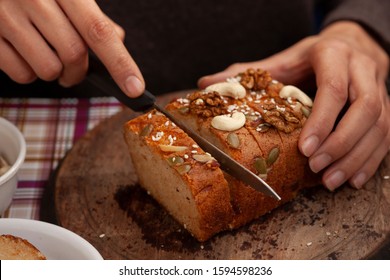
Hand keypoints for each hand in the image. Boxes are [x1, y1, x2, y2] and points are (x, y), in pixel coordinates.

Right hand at [0, 0, 143, 96]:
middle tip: (74, 69)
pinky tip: (26, 55)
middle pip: (74, 55)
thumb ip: (91, 16)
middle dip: (79, 71)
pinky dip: (30, 73)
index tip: (135, 89)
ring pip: (48, 70)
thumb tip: (118, 39)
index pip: (98, 31)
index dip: (120, 63)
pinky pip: (22, 75)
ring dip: (56, 74)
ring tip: (47, 57)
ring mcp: (6, 16)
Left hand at [199, 21, 389, 190]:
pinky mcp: (387, 106)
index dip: (321, 121)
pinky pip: (388, 135)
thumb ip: (247, 72)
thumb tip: (205, 84)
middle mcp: (362, 70)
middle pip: (365, 109)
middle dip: (341, 143)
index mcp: (332, 55)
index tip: (304, 149)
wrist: (350, 45)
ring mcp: (380, 88)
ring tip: (331, 182)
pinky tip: (353, 179)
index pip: (334, 89)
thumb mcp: (281, 60)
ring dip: (356, 157)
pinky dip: (371, 159)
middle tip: (316, 168)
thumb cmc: (310, 58)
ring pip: (381, 125)